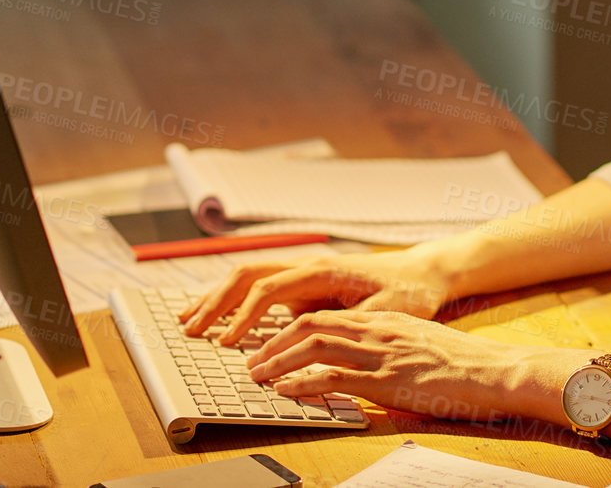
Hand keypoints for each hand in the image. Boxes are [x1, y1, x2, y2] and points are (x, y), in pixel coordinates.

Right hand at [180, 250, 451, 343]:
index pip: (268, 291)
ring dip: (217, 297)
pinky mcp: (305, 284)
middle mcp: (306, 266)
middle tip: (189, 330)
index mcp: (321, 272)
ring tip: (187, 318)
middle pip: (247, 277)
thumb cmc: (409, 292)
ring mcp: (303, 273)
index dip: (243, 317)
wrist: (423, 273)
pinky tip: (218, 315)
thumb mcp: (387, 312)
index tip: (226, 343)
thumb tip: (319, 338)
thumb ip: (351, 323)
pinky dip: (234, 300)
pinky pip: (261, 289)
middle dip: (215, 303)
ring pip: (248, 278)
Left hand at [244, 308, 582, 422]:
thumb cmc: (460, 364)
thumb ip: (385, 349)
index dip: (289, 328)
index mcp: (383, 320)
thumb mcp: (416, 345)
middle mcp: (377, 329)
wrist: (494, 371)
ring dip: (279, 360)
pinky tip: (287, 389)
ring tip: (257, 374)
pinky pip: (337, 377)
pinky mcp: (388, 379)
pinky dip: (305, 382)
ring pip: (316, 345)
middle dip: (274, 341)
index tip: (267, 342)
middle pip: (311, 324)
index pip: (324, 315)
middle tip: (251, 359)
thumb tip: (357, 366)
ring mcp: (381, 352)